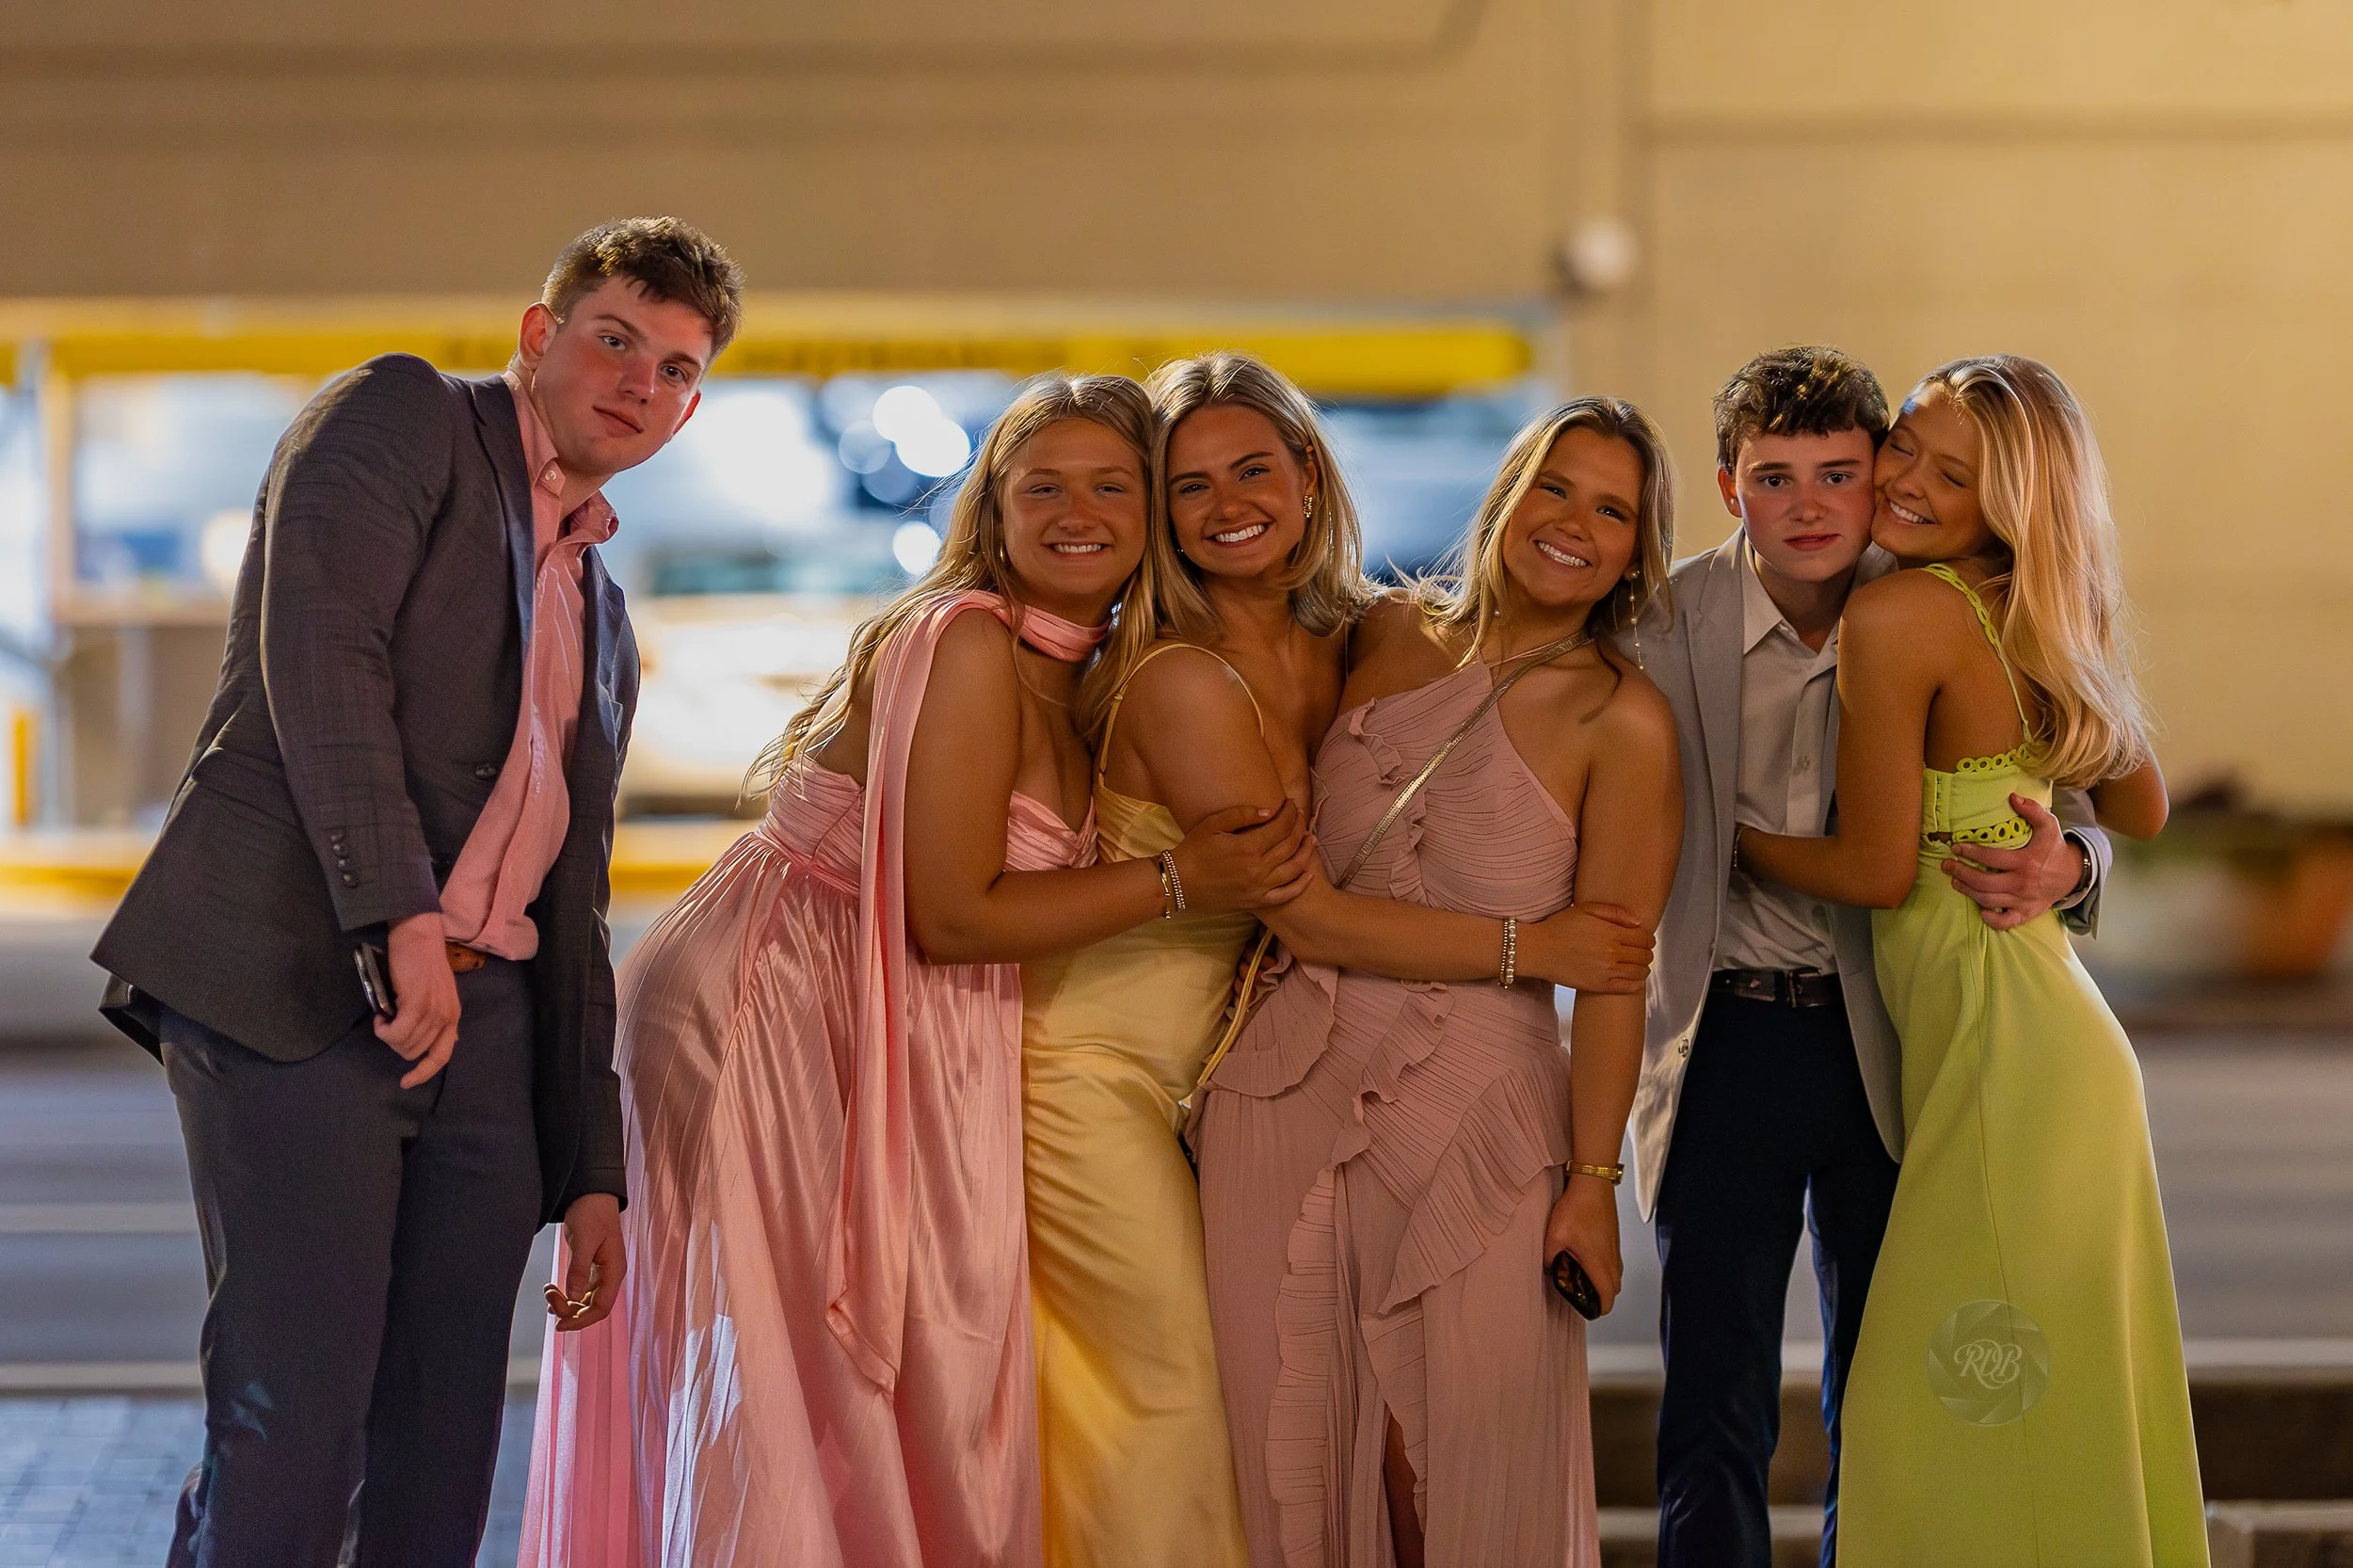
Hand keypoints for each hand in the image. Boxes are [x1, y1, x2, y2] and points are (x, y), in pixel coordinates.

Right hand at [376, 910, 461, 1087]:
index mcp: (452, 1016)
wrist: (419, 934)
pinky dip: (384, 1030)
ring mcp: (434, 1012)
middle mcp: (447, 1017)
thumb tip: (415, 1037)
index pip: (442, 1055)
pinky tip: (380, 1016)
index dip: (424, 1072)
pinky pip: (396, 1033)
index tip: (406, 1082)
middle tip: (387, 1024)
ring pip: (404, 1044)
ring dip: (387, 1035)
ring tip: (383, 1016)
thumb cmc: (421, 961)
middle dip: (396, 1044)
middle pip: (416, 1052)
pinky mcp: (417, 1004)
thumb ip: (430, 1015)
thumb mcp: (433, 993)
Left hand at [544, 1194, 624, 1332]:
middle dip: (569, 1309)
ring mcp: (601, 1272)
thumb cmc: (592, 1212)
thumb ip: (579, 1269)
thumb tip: (574, 1297)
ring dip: (566, 1303)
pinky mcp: (590, 1268)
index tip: (560, 1324)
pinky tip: (553, 1289)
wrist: (592, 1194)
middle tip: (549, 1297)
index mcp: (614, 1270)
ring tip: (549, 1291)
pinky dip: (567, 1294)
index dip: (581, 1321)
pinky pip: (580, 1291)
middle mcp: (610, 1275)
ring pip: (585, 1301)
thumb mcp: (584, 1240)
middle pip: (592, 1307)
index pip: (601, 1307)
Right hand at [1172, 801, 1318, 913]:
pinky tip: (1309, 874)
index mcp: (1248, 848)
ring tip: (1310, 839)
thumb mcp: (1213, 824)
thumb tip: (1269, 812)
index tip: (1291, 804)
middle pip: (1290, 845)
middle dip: (1299, 827)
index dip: (1290, 813)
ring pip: (1294, 869)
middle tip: (1301, 816)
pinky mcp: (1257, 901)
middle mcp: (1258, 869)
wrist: (1179, 883)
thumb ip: (1242, 814)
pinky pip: (1286, 895)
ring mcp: (1259, 888)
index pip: (1281, 827)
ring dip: (1306, 852)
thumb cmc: (1193, 850)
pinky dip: (1301, 885)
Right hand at [1521, 903, 1651, 992]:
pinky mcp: (1599, 985)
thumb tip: (1637, 923)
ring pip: (1639, 972)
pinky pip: (1627, 987)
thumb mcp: (1586, 909)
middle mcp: (1612, 952)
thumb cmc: (1560, 927)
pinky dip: (1637, 984)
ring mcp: (1606, 971)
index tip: (1646, 940)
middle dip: (1647, 953)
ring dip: (1644, 968)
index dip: (1649, 939)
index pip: (1644, 938)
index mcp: (1611, 932)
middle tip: (1643, 952)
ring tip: (1640, 966)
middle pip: (1644, 955)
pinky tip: (1636, 980)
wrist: (1539, 949)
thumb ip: (1614, 912)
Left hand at [1543, 1171, 1622, 1314]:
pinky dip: (1604, 1267)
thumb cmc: (1577, 1208)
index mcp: (1599, 1263)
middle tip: (1581, 1294)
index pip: (1607, 1297)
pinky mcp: (1614, 1238)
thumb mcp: (1554, 1236)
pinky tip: (1585, 1257)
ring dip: (1603, 1281)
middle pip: (1613, 1289)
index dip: (1598, 1309)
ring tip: (1581, 1277)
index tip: (1586, 1309)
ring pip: (1615, 1275)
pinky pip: (1613, 1261)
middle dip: (1600, 1297)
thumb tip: (1550, 1268)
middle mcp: (1612, 1258)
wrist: (1593, 1182)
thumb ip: (1550, 1258)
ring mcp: (1616, 1248)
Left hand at [1941, 795, 2083, 931]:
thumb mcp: (2049, 825)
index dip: (1971, 853)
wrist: (2074, 874)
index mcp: (2026, 862)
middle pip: (1984, 882)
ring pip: (1989, 900)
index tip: (1956, 847)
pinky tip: (1980, 909)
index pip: (1991, 858)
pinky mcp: (2026, 913)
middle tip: (1946, 866)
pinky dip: (1991, 919)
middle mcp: (2022, 883)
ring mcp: (2023, 901)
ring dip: (1968, 892)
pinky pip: (2005, 922)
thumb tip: (2013, 796)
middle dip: (1961, 874)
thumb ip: (2032, 810)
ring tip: (1954, 881)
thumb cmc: (2055, 849)